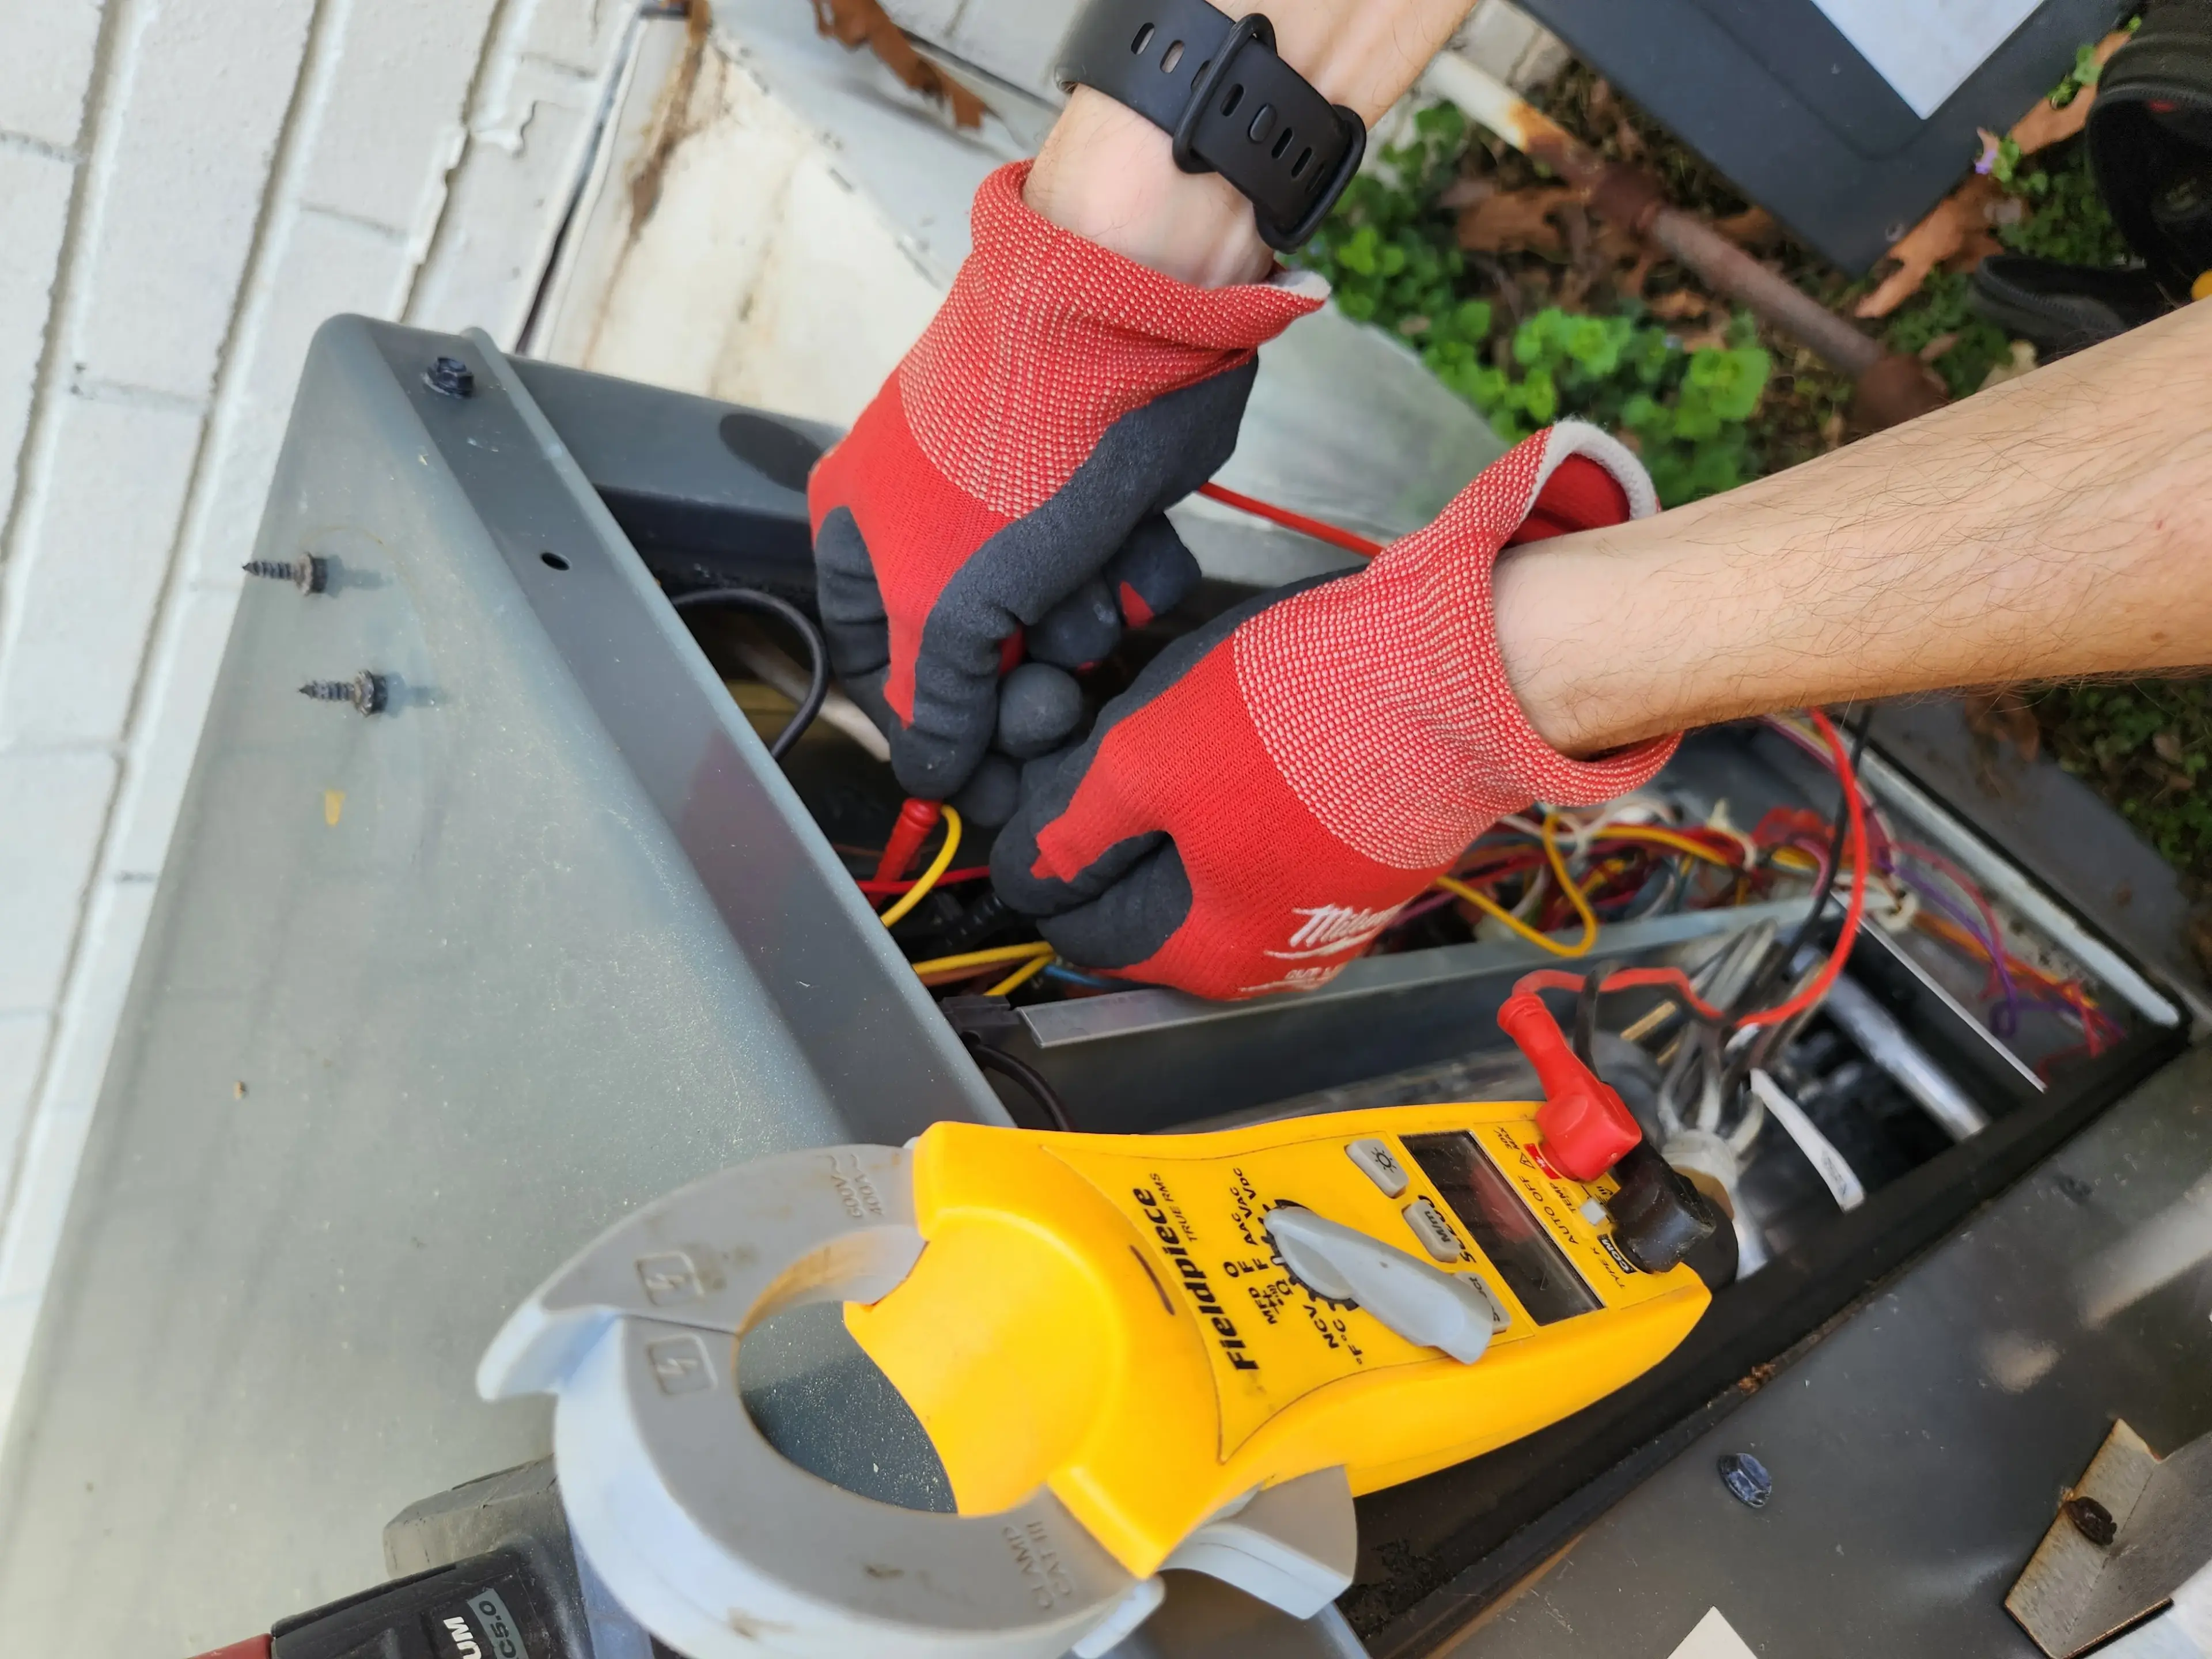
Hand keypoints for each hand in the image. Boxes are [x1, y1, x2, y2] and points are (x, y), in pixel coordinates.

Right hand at [806, 162, 1321, 808]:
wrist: (1119, 323)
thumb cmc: (1003, 453)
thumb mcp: (940, 600)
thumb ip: (934, 701)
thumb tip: (931, 782)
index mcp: (863, 540)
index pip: (884, 674)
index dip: (936, 736)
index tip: (985, 782)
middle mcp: (938, 529)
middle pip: (985, 669)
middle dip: (1027, 682)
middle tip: (1054, 688)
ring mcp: (1028, 514)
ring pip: (1065, 629)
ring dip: (1091, 618)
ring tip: (1097, 571)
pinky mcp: (1108, 500)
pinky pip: (1127, 582)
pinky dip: (1141, 572)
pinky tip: (1142, 540)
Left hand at [990, 424, 1681, 998]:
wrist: (1460, 670)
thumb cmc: (1304, 721)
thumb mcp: (1145, 762)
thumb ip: (1072, 828)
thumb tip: (1026, 872)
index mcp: (1211, 955)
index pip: (1081, 927)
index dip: (1041, 857)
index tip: (1035, 785)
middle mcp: (1273, 954)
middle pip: (1146, 892)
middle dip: (1112, 820)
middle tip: (1104, 731)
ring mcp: (1326, 904)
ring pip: (1206, 853)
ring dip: (1174, 794)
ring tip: (1177, 716)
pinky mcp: (1365, 850)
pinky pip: (1268, 827)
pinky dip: (1237, 784)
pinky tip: (1243, 723)